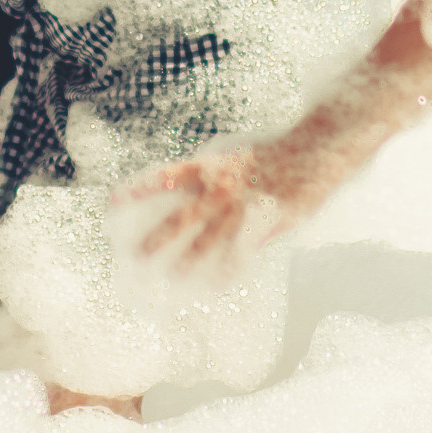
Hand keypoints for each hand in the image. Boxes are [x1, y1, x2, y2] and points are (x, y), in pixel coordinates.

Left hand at [117, 138, 319, 276]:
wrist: (319, 145)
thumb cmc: (274, 155)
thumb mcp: (239, 158)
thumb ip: (215, 178)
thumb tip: (186, 196)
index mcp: (214, 165)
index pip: (169, 176)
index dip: (141, 188)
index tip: (112, 201)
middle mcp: (225, 184)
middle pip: (185, 214)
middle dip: (160, 236)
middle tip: (135, 256)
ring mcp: (247, 202)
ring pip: (212, 236)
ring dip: (191, 259)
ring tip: (172, 279)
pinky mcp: (271, 217)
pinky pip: (245, 247)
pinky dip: (230, 267)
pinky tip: (216, 287)